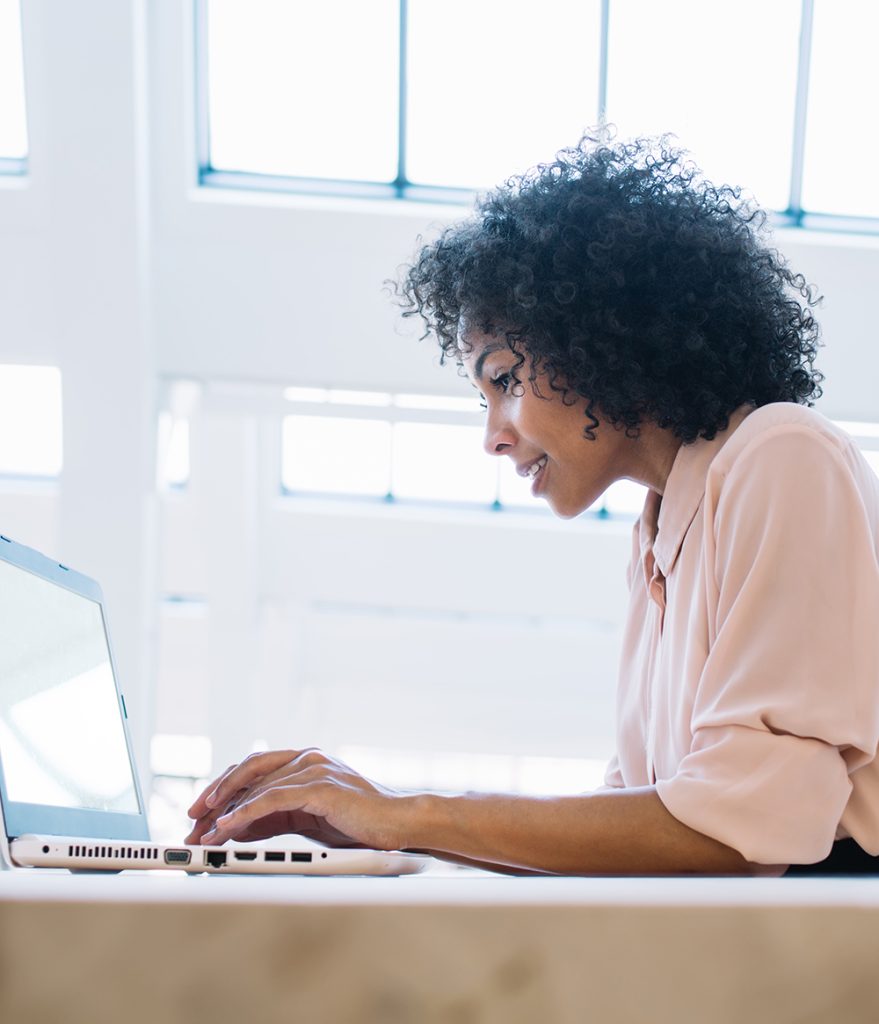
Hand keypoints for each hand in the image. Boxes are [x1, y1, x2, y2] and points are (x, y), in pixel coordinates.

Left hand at [184, 748, 416, 850]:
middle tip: (190, 821)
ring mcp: (313, 768)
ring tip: (204, 834)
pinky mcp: (319, 786)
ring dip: (224, 811)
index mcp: (304, 761)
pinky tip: (228, 827)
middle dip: (214, 796)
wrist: (398, 824)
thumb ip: (276, 817)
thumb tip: (235, 828)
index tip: (198, 813)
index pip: (253, 769)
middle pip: (247, 770)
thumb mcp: (308, 820)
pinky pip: (272, 798)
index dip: (223, 789)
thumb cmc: (359, 824)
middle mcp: (306, 758)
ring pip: (256, 785)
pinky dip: (245, 813)